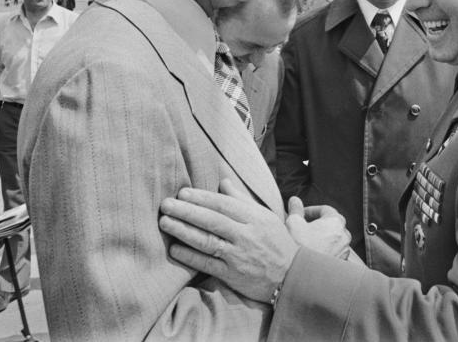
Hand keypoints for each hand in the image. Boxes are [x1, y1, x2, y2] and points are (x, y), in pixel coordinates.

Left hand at [159, 179, 297, 302]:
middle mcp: (246, 235)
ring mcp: (238, 256)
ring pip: (207, 241)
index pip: (224, 204)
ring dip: (184, 231)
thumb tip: (224, 182)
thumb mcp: (265, 216)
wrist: (292, 276)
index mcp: (255, 218)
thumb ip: (242, 200)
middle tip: (166, 204)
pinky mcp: (233, 275)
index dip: (202, 198)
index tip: (182, 192)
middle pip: (212, 220)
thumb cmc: (277, 242)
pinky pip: (208, 265)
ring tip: (165, 222)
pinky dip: (190, 257)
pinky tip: (175, 249)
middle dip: (187, 211)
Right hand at [286, 197, 350, 258]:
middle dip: (319, 223)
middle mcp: (344, 236)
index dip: (311, 210)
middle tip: (305, 227)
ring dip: (323, 237)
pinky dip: (326, 250)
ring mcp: (344, 251)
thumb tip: (295, 201)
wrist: (302, 274)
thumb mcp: (293, 222)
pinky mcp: (341, 264)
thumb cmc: (300, 247)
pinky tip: (313, 254)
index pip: (326, 209)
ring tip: (309, 241)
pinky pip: (335, 252)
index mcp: (335, 222)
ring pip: (335, 238)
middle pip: (333, 223)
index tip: (301, 214)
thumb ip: (296, 209)